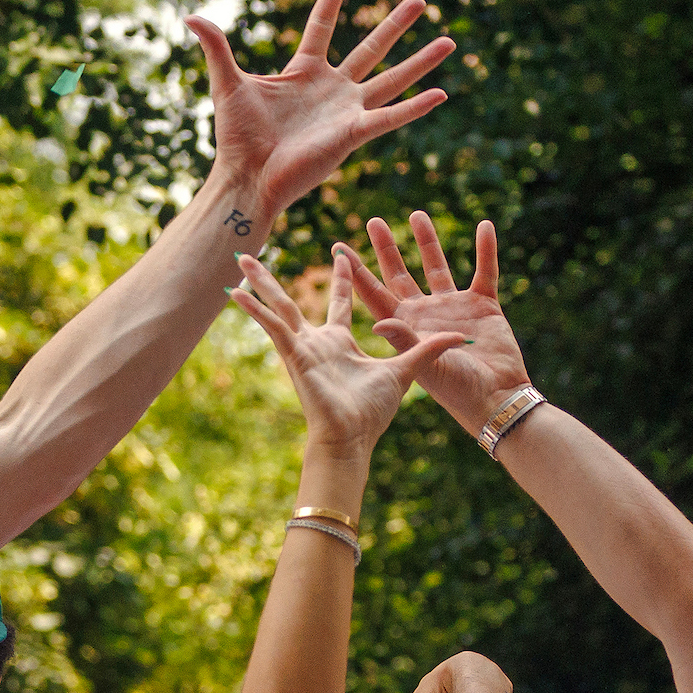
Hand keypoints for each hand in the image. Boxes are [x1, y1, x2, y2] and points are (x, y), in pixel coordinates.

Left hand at [187, 0, 453, 220]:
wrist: (246, 176)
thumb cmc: (235, 137)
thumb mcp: (226, 82)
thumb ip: (216, 47)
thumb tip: (190, 15)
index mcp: (303, 72)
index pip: (322, 25)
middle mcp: (330, 89)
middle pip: (370, 48)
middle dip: (394, 24)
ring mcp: (345, 111)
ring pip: (391, 80)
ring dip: (420, 62)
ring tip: (450, 41)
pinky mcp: (352, 134)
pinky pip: (390, 117)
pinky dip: (415, 107)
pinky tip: (440, 93)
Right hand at [230, 251, 463, 456]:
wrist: (352, 440)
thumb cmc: (372, 413)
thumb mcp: (405, 370)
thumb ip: (427, 348)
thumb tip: (459, 336)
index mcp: (340, 343)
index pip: (339, 302)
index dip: (341, 279)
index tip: (341, 255)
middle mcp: (317, 342)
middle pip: (295, 300)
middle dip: (280, 277)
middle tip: (265, 251)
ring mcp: (303, 347)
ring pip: (278, 306)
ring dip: (259, 282)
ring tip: (240, 257)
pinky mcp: (295, 355)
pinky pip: (272, 326)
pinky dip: (254, 309)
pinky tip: (233, 292)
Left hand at [342, 213, 529, 434]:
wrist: (496, 398)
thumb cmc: (458, 390)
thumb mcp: (426, 366)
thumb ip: (404, 340)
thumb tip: (376, 321)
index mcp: (405, 327)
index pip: (374, 294)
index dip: (356, 272)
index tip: (338, 248)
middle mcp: (425, 313)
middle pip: (399, 274)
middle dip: (386, 249)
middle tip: (373, 222)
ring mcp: (453, 308)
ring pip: (436, 266)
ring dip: (427, 241)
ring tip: (416, 214)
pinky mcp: (483, 305)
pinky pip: (484, 271)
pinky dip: (486, 250)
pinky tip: (484, 226)